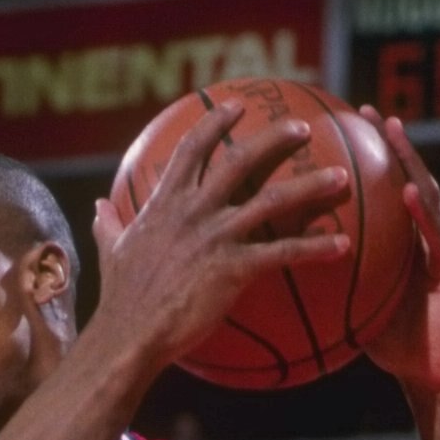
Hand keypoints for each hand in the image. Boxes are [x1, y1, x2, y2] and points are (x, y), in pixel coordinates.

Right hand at [91, 100, 350, 375]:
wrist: (129, 334)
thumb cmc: (121, 298)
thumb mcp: (111, 251)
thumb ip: (107, 224)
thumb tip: (97, 206)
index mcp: (165, 203)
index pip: (191, 148)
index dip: (215, 122)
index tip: (236, 105)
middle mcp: (193, 211)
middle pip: (240, 161)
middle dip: (273, 139)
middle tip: (302, 128)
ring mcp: (215, 238)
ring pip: (272, 201)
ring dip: (310, 186)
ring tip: (341, 178)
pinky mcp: (232, 269)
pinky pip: (282, 254)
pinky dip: (315, 248)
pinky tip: (343, 245)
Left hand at [356, 114, 439, 396]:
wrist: (433, 377)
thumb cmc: (391, 346)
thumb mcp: (352, 306)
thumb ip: (329, 281)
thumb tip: (278, 267)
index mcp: (401, 243)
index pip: (381, 192)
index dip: (364, 161)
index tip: (337, 128)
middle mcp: (422, 238)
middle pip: (406, 179)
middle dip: (390, 144)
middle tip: (365, 111)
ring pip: (426, 195)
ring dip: (410, 160)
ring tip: (392, 131)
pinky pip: (434, 235)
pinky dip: (421, 211)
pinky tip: (407, 190)